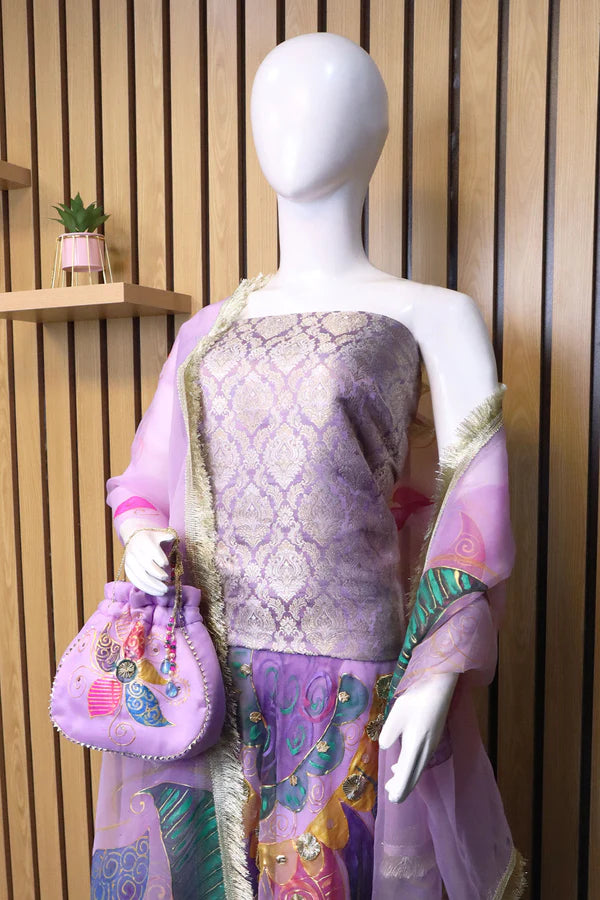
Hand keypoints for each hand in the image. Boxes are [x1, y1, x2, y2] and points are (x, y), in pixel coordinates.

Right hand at [118, 521, 174, 594]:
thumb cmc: (152, 539)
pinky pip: (136, 582)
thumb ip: (167, 536)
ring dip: (153, 585)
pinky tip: (156, 592)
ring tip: (164, 590)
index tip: (166, 565)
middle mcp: (135, 552)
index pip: (152, 551)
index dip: (159, 559)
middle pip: (146, 565)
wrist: (134, 539)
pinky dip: (147, 589)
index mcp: (144, 541)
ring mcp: (130, 562)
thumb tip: (173, 537)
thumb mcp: (159, 534)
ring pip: (141, 576)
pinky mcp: (128, 571)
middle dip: (157, 574)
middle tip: (167, 580)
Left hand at [378, 672, 458, 802]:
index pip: (408, 776)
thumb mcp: (396, 715)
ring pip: (419, 767)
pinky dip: (412, 766)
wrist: (439, 686)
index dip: (400, 789)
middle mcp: (426, 750)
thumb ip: (389, 734)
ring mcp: (432, 744)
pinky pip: (422, 759)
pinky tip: (403, 761)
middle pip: (414, 775)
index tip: (392, 799)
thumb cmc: (416, 699)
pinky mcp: (434, 737)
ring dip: (407, 776)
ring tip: (394, 780)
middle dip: (402, 786)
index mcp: (416, 747)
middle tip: (390, 793)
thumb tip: (386, 747)